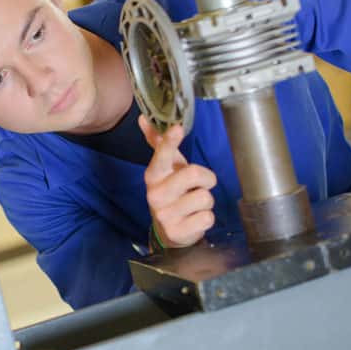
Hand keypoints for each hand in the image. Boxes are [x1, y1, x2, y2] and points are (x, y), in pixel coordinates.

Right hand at [138, 116, 216, 248]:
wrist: (168, 231)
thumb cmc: (172, 193)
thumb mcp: (166, 169)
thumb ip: (158, 144)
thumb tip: (142, 117)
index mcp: (154, 176)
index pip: (162, 155)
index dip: (169, 141)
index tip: (177, 128)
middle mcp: (155, 194)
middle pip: (194, 174)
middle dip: (206, 178)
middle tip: (200, 185)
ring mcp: (165, 214)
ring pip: (205, 197)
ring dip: (206, 201)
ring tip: (193, 205)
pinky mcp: (178, 232)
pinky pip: (207, 218)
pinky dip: (206, 218)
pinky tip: (194, 219)